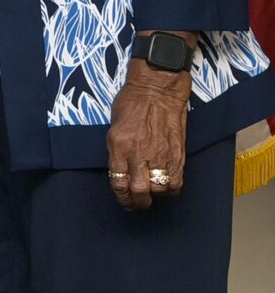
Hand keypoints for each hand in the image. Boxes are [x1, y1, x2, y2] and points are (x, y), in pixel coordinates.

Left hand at [105, 34, 192, 210]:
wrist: (157, 89)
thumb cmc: (132, 103)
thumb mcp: (115, 126)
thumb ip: (118, 150)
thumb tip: (122, 171)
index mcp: (118, 145)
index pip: (117, 181)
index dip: (121, 196)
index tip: (123, 201)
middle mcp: (138, 152)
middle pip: (139, 191)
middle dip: (137, 202)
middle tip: (138, 204)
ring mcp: (159, 153)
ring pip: (159, 189)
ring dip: (155, 196)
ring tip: (153, 195)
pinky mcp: (177, 153)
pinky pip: (176, 181)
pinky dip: (172, 189)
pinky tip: (167, 187)